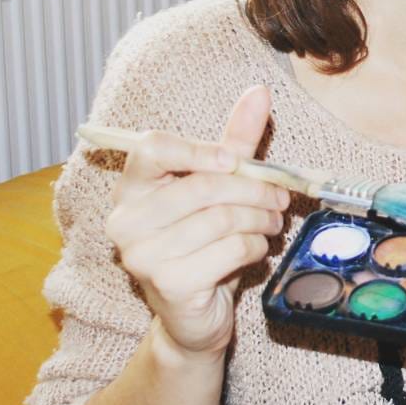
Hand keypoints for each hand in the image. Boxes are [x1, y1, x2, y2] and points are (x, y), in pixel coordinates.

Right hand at [104, 85, 289, 359]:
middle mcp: (126, 220)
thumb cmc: (203, 241)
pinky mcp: (169, 285)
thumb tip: (259, 91)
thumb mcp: (219, 184)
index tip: (233, 160)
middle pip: (202, 185)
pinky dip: (256, 246)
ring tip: (272, 222)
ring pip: (222, 218)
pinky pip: (230, 250)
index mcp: (132, 187)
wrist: (193, 314)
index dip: (199, 149)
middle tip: (279, 196)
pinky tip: (257, 248)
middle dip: (254, 188)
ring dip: (261, 218)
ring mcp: (143, 256)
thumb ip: (235, 140)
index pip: (152, 148)